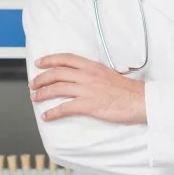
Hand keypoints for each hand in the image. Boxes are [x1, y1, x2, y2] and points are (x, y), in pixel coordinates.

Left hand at [30, 53, 146, 123]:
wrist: (139, 100)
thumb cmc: (128, 90)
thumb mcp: (109, 74)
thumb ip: (94, 74)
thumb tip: (84, 78)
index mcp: (92, 66)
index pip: (66, 59)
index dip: (50, 60)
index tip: (39, 63)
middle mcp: (87, 75)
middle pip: (57, 73)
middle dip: (41, 78)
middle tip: (33, 84)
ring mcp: (87, 90)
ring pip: (57, 88)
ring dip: (43, 93)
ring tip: (35, 98)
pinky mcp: (88, 105)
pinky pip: (65, 108)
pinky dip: (53, 112)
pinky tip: (47, 116)